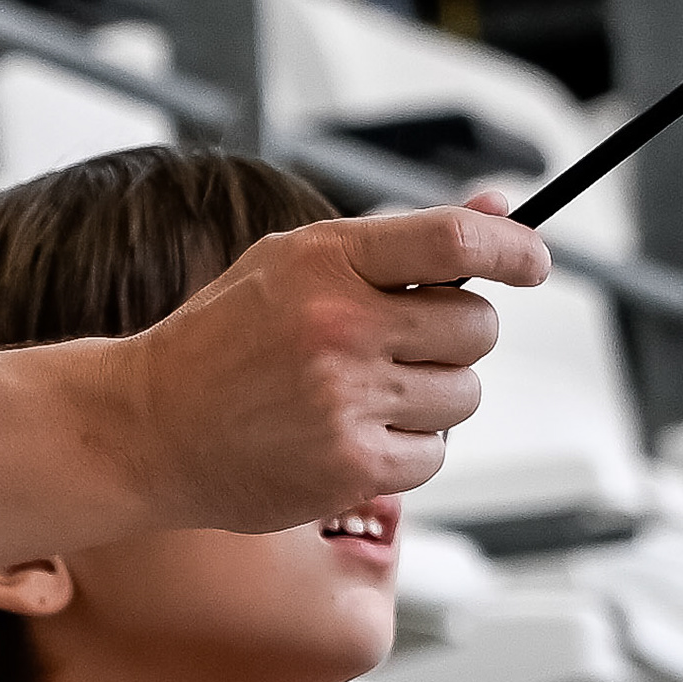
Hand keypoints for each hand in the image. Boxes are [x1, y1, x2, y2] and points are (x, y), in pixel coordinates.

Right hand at [113, 203, 549, 529]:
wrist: (148, 426)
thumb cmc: (227, 338)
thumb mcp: (296, 262)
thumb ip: (398, 242)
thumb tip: (503, 213)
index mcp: (326, 261)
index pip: (453, 242)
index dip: (512, 249)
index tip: (534, 261)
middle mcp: (341, 327)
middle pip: (476, 326)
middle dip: (457, 334)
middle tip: (408, 342)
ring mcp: (348, 401)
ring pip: (464, 394)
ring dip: (436, 394)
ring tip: (369, 392)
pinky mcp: (352, 468)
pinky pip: (434, 452)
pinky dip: (409, 447)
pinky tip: (354, 434)